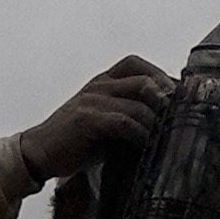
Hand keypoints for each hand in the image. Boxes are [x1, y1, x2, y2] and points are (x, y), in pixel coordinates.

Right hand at [7, 52, 177, 197]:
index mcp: (103, 82)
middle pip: (144, 78)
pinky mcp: (87, 118)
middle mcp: (98, 85)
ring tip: (168, 137)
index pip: (137, 65)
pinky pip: (124, 121)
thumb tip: (167, 124)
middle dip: (167, 97)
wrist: (39, 153)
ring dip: (157, 120)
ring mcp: (92, 100)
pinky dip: (140, 134)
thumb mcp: (107, 124)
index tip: (180, 99)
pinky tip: (146, 146)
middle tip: (180, 118)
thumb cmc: (76, 142)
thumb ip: (130, 116)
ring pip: (138, 100)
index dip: (162, 78)